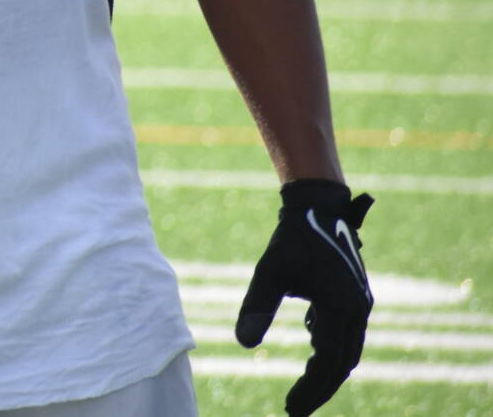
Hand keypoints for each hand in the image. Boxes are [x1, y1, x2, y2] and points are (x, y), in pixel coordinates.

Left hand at [236, 179, 374, 415]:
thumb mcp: (269, 272)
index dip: (312, 390)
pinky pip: (344, 332)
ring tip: (301, 390)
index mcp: (344, 308)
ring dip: (325, 370)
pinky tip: (310, 342)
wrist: (317, 206)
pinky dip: (328, 345)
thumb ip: (256, 307)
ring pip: (346, 350)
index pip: (330, 364)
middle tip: (294, 409)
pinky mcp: (352, 295)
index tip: (291, 409)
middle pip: (342, 363)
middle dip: (319, 388)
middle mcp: (359, 310)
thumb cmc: (292, 237)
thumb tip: (242, 344)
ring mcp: (359, 303)